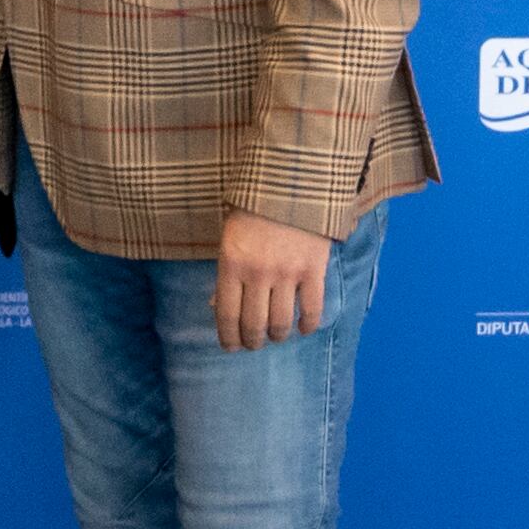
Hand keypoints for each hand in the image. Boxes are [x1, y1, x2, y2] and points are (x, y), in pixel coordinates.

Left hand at [212, 210, 332, 351]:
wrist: (292, 181)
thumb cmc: (254, 209)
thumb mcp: (229, 237)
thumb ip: (225, 273)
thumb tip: (216, 307)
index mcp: (231, 264)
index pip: (227, 315)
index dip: (228, 337)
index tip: (231, 347)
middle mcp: (258, 273)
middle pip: (254, 324)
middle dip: (252, 341)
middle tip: (254, 344)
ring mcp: (287, 273)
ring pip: (281, 322)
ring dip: (277, 335)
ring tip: (276, 336)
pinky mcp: (313, 269)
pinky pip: (312, 308)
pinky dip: (308, 324)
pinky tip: (304, 329)